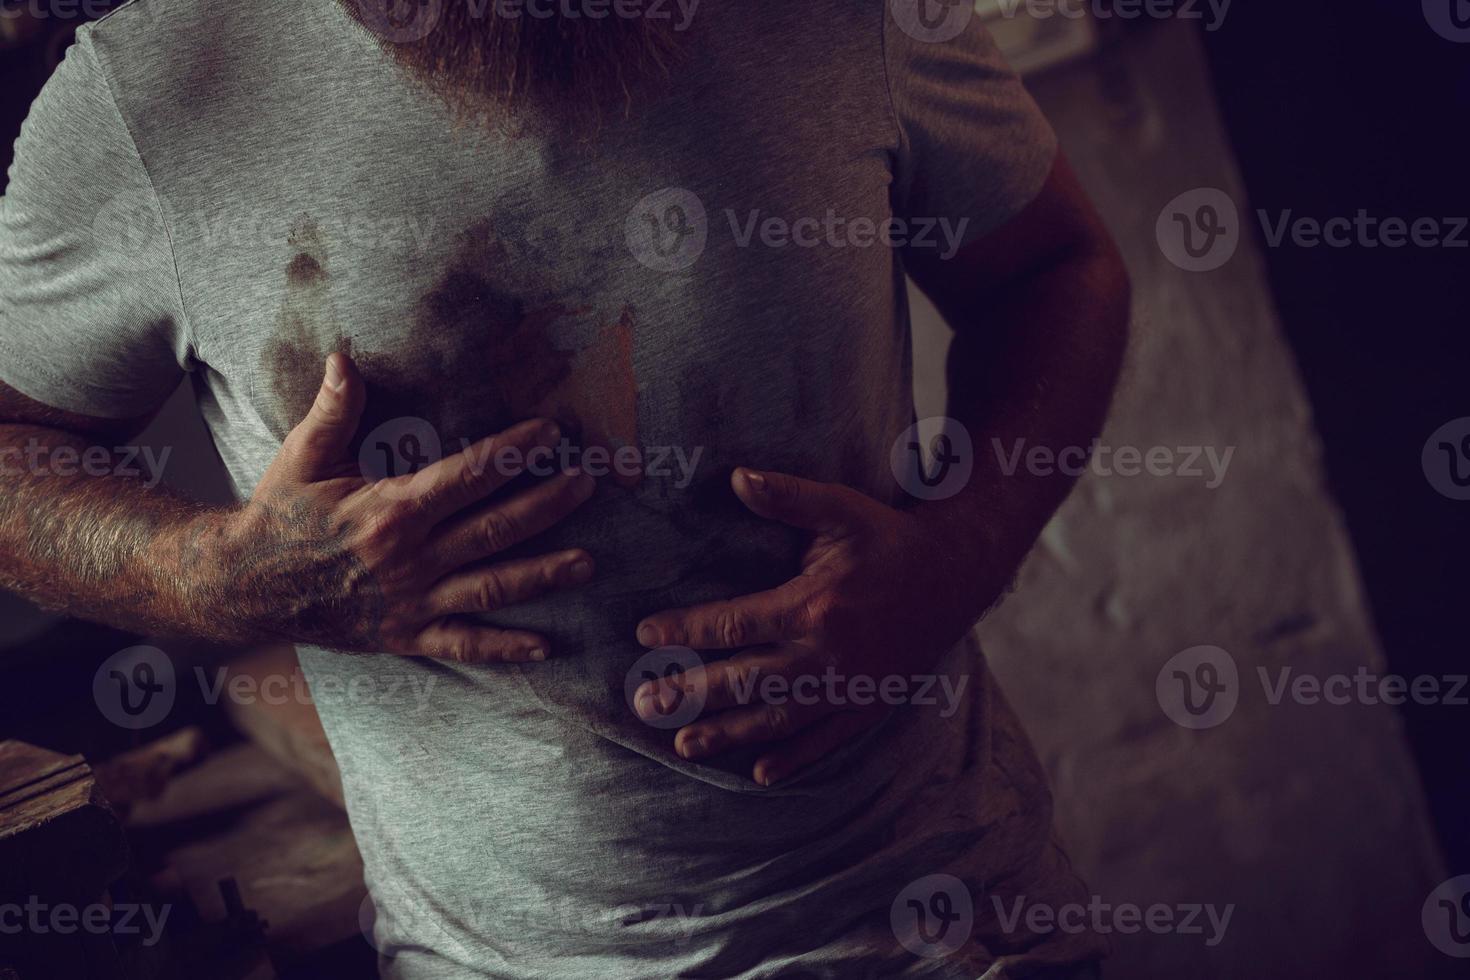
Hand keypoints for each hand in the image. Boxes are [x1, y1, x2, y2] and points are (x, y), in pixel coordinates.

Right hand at [212, 352, 596, 661]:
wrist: (242, 586)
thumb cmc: (278, 515)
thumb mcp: (302, 457)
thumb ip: (334, 410)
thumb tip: (347, 358)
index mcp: (390, 509)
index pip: (467, 475)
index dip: (513, 452)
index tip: (552, 433)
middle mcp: (409, 558)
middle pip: (494, 529)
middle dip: (547, 505)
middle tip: (590, 485)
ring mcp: (411, 601)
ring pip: (491, 587)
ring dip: (543, 575)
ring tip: (588, 563)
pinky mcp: (405, 635)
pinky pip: (462, 644)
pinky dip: (504, 647)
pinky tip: (545, 645)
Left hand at [632, 468, 997, 784]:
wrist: (957, 574)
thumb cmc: (890, 538)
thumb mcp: (842, 509)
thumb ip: (788, 498)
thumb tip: (737, 477)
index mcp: (813, 605)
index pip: (734, 623)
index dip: (685, 630)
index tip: (645, 636)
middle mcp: (826, 655)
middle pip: (746, 680)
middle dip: (691, 692)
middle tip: (645, 702)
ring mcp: (848, 687)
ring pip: (778, 719)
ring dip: (728, 733)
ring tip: (683, 744)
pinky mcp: (869, 705)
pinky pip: (826, 741)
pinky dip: (794, 759)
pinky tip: (760, 773)